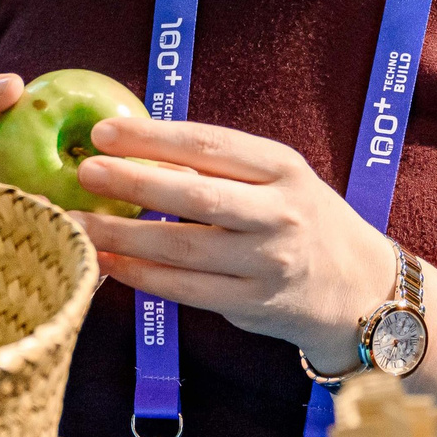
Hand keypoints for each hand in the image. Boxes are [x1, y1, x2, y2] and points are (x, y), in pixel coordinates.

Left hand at [70, 117, 397, 374]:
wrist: (358, 287)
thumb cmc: (300, 218)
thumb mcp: (277, 178)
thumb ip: (218, 166)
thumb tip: (134, 147)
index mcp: (282, 169)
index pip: (208, 146)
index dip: (152, 137)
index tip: (103, 133)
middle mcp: (279, 214)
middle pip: (194, 196)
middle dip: (133, 182)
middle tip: (84, 172)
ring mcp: (267, 263)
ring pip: (181, 248)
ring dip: (122, 235)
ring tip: (77, 223)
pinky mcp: (252, 303)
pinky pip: (184, 289)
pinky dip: (139, 275)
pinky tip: (106, 261)